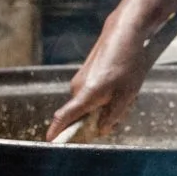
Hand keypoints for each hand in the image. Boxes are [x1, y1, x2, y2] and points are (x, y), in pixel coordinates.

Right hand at [47, 23, 150, 140]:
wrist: (124, 33)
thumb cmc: (127, 63)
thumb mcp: (127, 95)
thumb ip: (113, 116)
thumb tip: (101, 130)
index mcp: (85, 95)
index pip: (65, 117)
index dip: (57, 131)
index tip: (50, 142)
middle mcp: (77, 89)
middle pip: (84, 116)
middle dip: (101, 119)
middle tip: (123, 109)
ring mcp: (80, 81)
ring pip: (91, 105)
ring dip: (107, 106)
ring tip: (126, 93)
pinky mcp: (86, 75)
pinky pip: (93, 95)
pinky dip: (107, 96)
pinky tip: (123, 85)